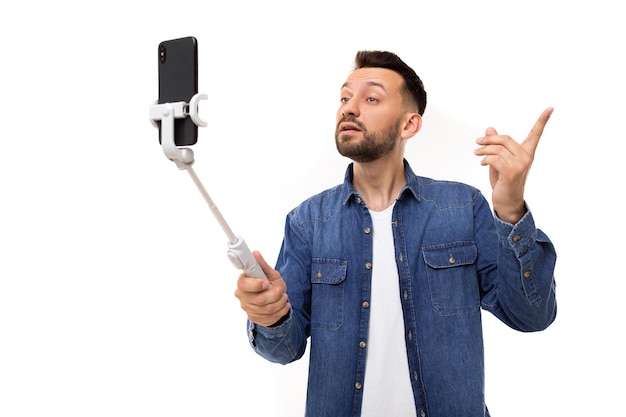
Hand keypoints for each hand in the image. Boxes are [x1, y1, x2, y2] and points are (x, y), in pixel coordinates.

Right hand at [234, 251, 289, 326]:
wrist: (275, 299)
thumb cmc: (270, 284)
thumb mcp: (270, 273)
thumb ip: (262, 265)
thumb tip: (255, 253)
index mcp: (243, 282)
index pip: (244, 284)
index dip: (257, 285)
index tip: (267, 283)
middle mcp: (242, 296)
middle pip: (259, 299)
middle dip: (275, 295)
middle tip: (280, 290)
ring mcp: (247, 308)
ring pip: (267, 309)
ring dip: (280, 302)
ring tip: (283, 297)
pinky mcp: (253, 317)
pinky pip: (270, 317)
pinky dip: (281, 311)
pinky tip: (283, 305)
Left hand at [474, 107, 553, 222]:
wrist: (507, 202)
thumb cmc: (504, 181)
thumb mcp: (499, 160)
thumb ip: (496, 145)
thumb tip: (489, 128)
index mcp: (527, 153)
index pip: (536, 134)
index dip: (542, 120)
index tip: (550, 108)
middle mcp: (526, 157)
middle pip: (506, 139)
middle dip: (489, 139)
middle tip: (478, 142)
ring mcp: (520, 165)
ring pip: (497, 149)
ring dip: (483, 150)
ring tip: (478, 154)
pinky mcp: (511, 172)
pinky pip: (494, 159)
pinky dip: (485, 159)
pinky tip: (482, 163)